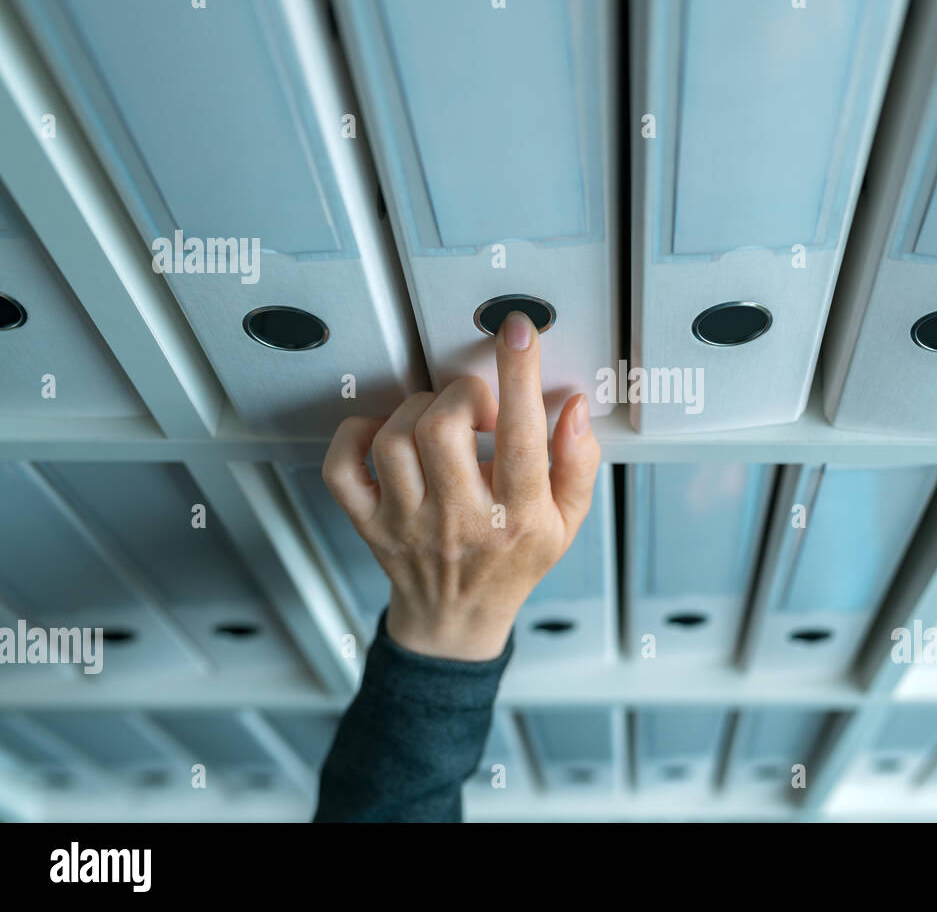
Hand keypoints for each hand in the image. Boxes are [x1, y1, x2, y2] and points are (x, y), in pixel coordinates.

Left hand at [322, 311, 600, 660]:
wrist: (457, 620)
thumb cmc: (513, 563)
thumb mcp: (567, 521)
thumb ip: (577, 463)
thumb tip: (572, 406)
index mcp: (516, 517)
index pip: (521, 435)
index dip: (520, 373)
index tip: (519, 332)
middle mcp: (459, 520)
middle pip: (442, 428)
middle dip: (462, 395)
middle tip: (476, 406)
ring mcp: (407, 523)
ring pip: (395, 439)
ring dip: (418, 410)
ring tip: (440, 422)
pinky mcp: (369, 524)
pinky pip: (343, 466)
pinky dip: (357, 434)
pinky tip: (386, 435)